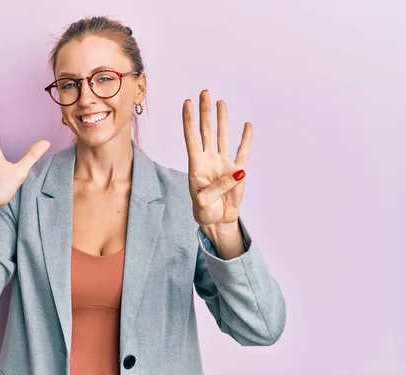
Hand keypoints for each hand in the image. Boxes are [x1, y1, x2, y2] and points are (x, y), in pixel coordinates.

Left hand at [182, 90, 251, 228]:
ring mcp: (223, 164)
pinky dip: (246, 138)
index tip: (187, 103)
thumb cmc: (205, 211)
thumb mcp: (204, 203)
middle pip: (206, 131)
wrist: (218, 221)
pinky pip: (243, 152)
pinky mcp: (238, 172)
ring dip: (222, 119)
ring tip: (220, 102)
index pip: (191, 138)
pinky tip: (247, 125)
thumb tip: (238, 172)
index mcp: (196, 166)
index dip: (189, 121)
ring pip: (222, 136)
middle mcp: (208, 160)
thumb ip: (218, 188)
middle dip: (205, 112)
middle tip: (204, 92)